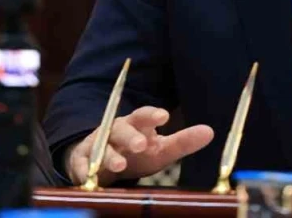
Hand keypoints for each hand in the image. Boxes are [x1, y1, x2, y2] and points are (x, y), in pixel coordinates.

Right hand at [64, 106, 213, 186]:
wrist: (101, 160)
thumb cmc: (137, 154)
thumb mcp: (160, 150)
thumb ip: (183, 142)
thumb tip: (210, 131)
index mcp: (136, 125)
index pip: (144, 116)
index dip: (152, 115)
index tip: (164, 116)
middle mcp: (116, 131)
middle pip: (122, 129)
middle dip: (131, 136)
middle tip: (142, 144)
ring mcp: (98, 144)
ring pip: (102, 147)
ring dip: (109, 155)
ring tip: (119, 165)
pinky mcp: (82, 160)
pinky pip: (81, 163)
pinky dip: (84, 170)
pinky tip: (90, 177)